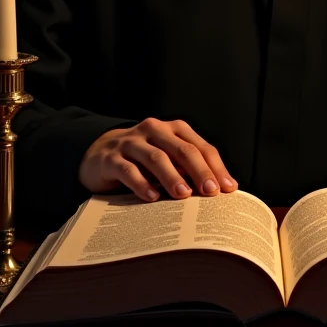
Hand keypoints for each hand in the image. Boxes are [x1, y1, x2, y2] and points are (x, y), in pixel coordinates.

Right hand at [79, 118, 237, 201]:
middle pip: (182, 149)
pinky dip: (142, 184)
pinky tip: (152, 197)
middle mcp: (153, 130)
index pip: (200, 147)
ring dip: (172, 177)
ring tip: (184, 195)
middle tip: (210, 192)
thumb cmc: (143, 161)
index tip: (227, 188)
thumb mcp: (168, 160)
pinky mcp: (110, 158)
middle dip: (199, 171)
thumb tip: (219, 193)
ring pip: (156, 157)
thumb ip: (188, 171)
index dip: (215, 167)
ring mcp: (131, 142)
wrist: (99, 155)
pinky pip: (128, 170)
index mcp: (173, 129)